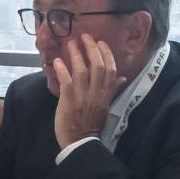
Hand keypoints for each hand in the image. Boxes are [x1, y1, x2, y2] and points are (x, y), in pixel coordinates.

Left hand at [53, 34, 127, 148]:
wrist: (81, 142)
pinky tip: (57, 61)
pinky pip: (66, 81)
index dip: (106, 54)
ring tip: (71, 43)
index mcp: (106, 94)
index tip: (101, 42)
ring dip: (76, 55)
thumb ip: (112, 90)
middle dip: (92, 49)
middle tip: (85, 36)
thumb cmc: (91, 124)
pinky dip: (62, 70)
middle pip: (98, 66)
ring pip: (82, 70)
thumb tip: (122, 78)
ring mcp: (83, 96)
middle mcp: (96, 93)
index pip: (110, 69)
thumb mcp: (105, 106)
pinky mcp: (69, 100)